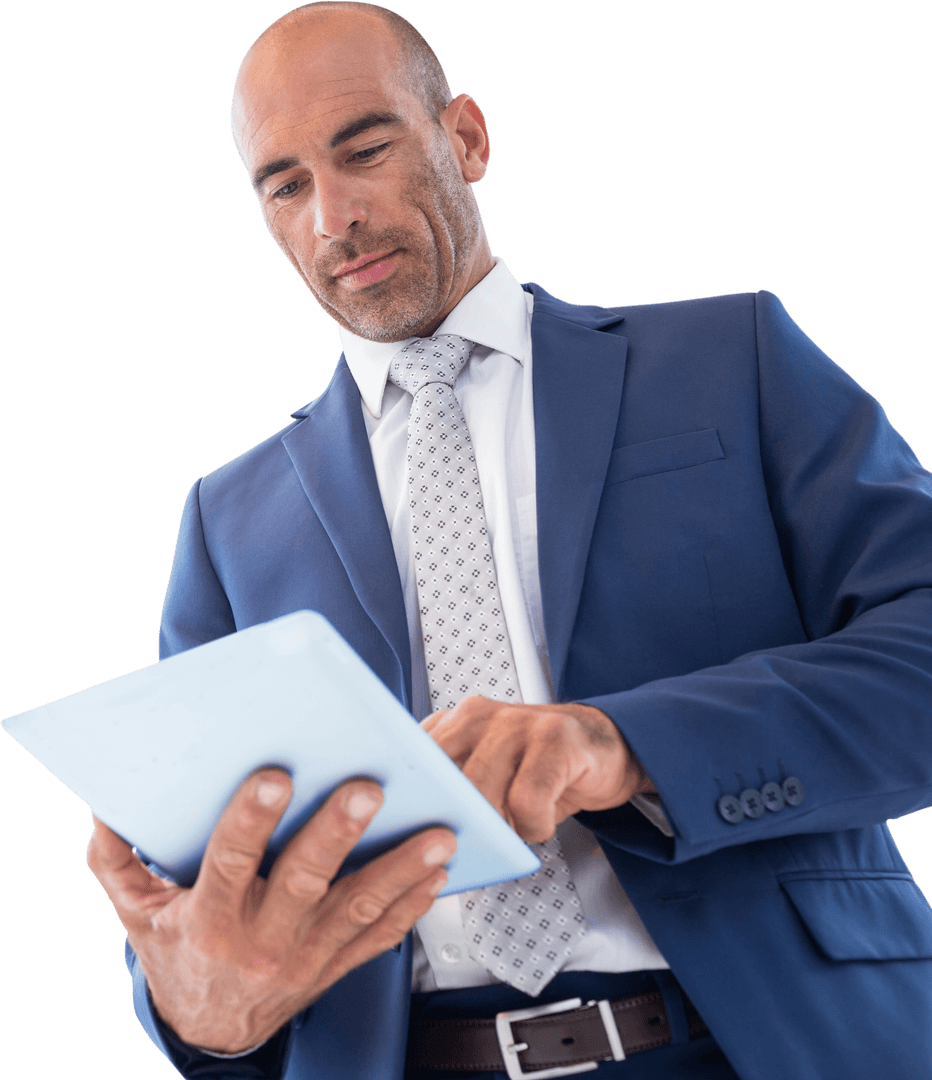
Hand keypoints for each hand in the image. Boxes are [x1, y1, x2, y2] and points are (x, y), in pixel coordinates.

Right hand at [86, 770, 454, 1053]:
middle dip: (337, 834)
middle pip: (305, 882)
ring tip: (437, 834)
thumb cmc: (177, 956)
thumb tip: (107, 807)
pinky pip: (380, 936)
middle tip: (366, 791)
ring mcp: (306, 956)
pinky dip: (412, 904)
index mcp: (210, 920)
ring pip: (358, 908)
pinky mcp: (336, 966)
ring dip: (400, 868)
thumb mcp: (135, 912)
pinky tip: (437, 872)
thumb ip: (118, 858)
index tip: (273, 777)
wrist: (209, 1031)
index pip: (230, 863)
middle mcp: (263, 939)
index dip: (250, 819)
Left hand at [422, 697, 654, 842]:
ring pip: (481, 791)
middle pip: (441, 781)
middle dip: (455, 823)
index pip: (409, 762)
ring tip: (515, 828)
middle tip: (475, 841)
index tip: (410, 832)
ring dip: (498, 827)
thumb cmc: (539, 766)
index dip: (408, 802)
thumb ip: (451, 790)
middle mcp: (479, 715)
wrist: (603, 745)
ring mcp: (517, 723)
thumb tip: (415, 838)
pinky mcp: (555, 739)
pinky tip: (540, 821)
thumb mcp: (486, 772)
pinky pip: (527, 800)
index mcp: (453, 722)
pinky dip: (533, 825)